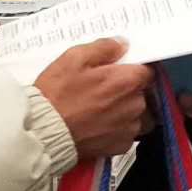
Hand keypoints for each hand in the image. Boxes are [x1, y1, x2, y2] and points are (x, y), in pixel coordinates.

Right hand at [33, 39, 154, 163]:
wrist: (45, 133)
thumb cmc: (57, 96)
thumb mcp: (73, 59)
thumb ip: (103, 48)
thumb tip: (121, 44)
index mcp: (127, 81)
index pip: (146, 70)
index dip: (132, 69)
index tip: (119, 70)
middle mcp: (135, 105)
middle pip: (142, 93)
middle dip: (127, 89)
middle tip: (103, 89)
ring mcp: (129, 128)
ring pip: (138, 114)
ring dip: (126, 110)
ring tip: (102, 109)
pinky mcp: (121, 146)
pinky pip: (128, 133)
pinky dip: (118, 129)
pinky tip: (99, 124)